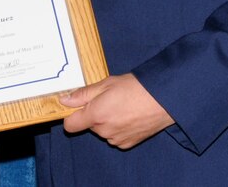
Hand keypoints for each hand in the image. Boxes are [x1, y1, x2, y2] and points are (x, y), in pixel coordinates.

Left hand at [60, 73, 174, 148]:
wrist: (163, 99)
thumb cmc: (135, 87)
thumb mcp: (106, 84)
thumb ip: (83, 94)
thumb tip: (64, 100)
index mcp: (95, 115)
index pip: (70, 125)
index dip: (72, 115)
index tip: (80, 106)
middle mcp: (104, 131)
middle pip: (89, 125)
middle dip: (94, 114)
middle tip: (109, 99)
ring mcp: (116, 139)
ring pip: (103, 131)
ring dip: (107, 121)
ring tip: (123, 106)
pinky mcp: (128, 143)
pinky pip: (115, 137)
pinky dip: (119, 128)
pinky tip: (130, 116)